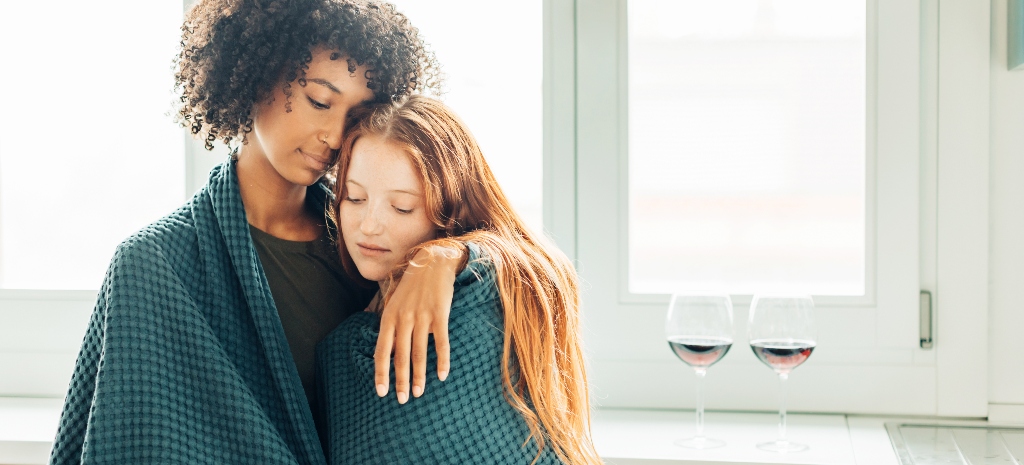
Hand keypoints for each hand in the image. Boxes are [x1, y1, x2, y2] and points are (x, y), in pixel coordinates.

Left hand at [375, 245, 462, 403]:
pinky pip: (441, 343)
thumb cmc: (412, 284)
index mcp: (388, 317)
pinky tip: (443, 376)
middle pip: (401, 357)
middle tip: (402, 400)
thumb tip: (380, 342)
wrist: (433, 262)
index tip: (382, 392)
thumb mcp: (392, 300)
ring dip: (419, 376)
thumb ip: (387, 322)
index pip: (382, 351)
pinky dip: (442, 361)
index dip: (381, 373)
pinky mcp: (440, 315)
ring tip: (418, 393)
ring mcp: (422, 317)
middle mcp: (403, 319)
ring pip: (419, 354)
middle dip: (400, 381)